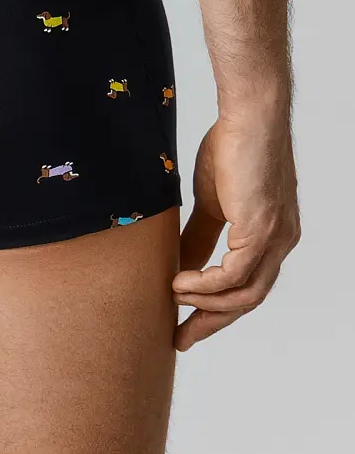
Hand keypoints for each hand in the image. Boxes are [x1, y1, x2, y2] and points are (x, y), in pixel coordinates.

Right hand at [172, 111, 299, 350]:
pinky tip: (180, 283)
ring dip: (205, 305)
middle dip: (212, 322)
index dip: (218, 310)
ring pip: (244, 294)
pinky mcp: (261, 229)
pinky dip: (206, 285)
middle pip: (249, 300)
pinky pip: (233, 274)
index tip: (189, 325)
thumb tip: (181, 266)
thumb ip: (200, 235)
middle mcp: (281, 243)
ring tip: (172, 302)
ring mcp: (275, 239)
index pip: (248, 287)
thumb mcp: (212, 201)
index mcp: (273, 237)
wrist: (248, 115)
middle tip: (181, 338)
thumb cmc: (231, 146)